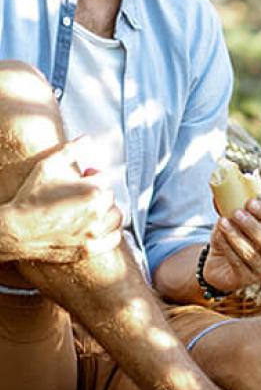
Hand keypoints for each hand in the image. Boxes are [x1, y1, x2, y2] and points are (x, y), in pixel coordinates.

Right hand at [0, 138, 122, 263]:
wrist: (15, 230)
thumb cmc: (30, 197)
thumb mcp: (46, 167)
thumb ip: (70, 150)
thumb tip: (88, 139)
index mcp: (92, 190)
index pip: (105, 178)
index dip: (92, 176)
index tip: (82, 177)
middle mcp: (97, 212)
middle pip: (110, 197)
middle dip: (98, 193)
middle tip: (80, 194)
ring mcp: (94, 233)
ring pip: (116, 217)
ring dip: (107, 211)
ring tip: (89, 210)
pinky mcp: (89, 249)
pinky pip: (115, 239)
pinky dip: (110, 232)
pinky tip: (97, 227)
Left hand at [202, 198, 260, 292]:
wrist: (220, 267)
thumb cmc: (233, 240)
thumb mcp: (235, 224)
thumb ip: (233, 210)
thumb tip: (221, 195)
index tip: (250, 201)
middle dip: (251, 225)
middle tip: (236, 212)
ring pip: (251, 253)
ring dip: (236, 236)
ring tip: (223, 222)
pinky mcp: (246, 280)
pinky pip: (236, 262)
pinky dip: (226, 247)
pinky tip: (218, 235)